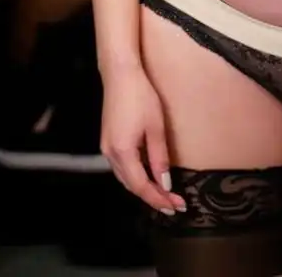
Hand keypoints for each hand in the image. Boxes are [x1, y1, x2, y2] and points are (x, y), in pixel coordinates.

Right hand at [101, 67, 185, 215]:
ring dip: (143, 188)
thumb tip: (164, 183)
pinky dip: (135, 175)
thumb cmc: (141, 96)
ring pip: (125, 177)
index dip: (158, 199)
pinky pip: (121, 167)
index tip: (175, 207)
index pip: (141, 186)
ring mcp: (106, 147)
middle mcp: (110, 154)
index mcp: (122, 152)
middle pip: (131, 185)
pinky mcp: (108, 140)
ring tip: (163, 195)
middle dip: (152, 197)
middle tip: (173, 205)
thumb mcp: (155, 127)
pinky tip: (147, 176)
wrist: (120, 73)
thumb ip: (159, 157)